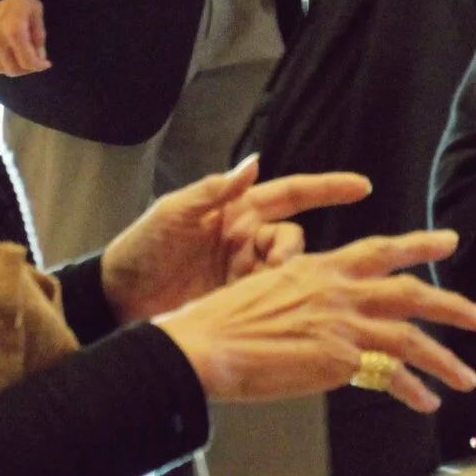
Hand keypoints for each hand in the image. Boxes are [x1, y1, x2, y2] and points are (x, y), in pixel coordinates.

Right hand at [0, 0, 48, 75]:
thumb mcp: (36, 11)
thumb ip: (39, 36)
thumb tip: (40, 57)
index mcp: (15, 33)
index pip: (28, 62)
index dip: (39, 66)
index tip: (45, 64)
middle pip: (12, 70)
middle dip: (26, 69)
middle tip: (33, 61)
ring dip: (11, 67)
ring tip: (19, 57)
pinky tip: (5, 50)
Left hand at [101, 155, 367, 322]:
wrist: (114, 301)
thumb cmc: (139, 249)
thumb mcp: (171, 214)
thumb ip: (212, 191)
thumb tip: (253, 163)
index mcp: (235, 212)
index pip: (291, 195)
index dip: (327, 189)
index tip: (361, 186)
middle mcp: (246, 241)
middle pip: (292, 239)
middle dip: (295, 251)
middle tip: (277, 269)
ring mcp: (244, 274)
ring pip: (286, 273)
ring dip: (285, 281)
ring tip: (268, 295)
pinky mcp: (240, 304)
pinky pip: (271, 301)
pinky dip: (278, 305)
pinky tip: (275, 313)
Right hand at [153, 227, 475, 411]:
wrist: (204, 345)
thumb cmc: (218, 323)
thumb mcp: (264, 291)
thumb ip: (300, 297)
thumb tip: (313, 313)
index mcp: (318, 269)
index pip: (379, 251)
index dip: (417, 247)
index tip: (447, 243)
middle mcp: (337, 290)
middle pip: (410, 292)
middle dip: (452, 304)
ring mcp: (341, 323)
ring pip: (411, 336)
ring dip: (445, 357)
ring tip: (468, 375)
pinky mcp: (339, 359)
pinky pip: (390, 376)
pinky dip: (413, 390)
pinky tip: (427, 402)